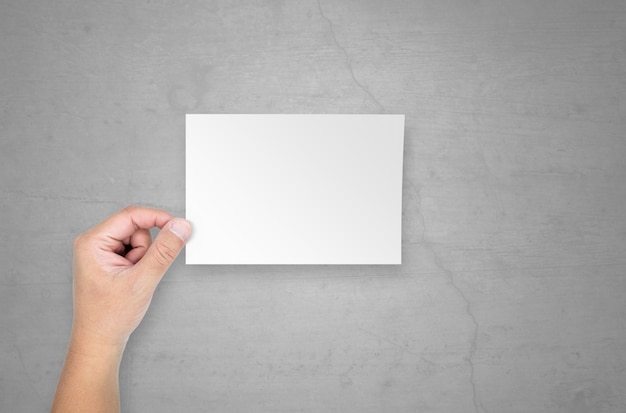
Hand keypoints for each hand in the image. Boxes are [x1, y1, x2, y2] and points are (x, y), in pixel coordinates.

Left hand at [70, 205, 191, 349]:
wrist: (99, 341)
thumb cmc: (109, 316)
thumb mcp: (142, 281)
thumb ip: (164, 251)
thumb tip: (179, 227)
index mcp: (92, 242)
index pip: (131, 216)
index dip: (158, 218)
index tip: (178, 226)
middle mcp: (94, 243)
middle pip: (136, 228)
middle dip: (147, 250)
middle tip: (140, 273)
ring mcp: (101, 253)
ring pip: (138, 241)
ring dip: (144, 259)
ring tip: (134, 281)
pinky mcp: (109, 261)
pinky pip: (136, 252)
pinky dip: (141, 265)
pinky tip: (132, 282)